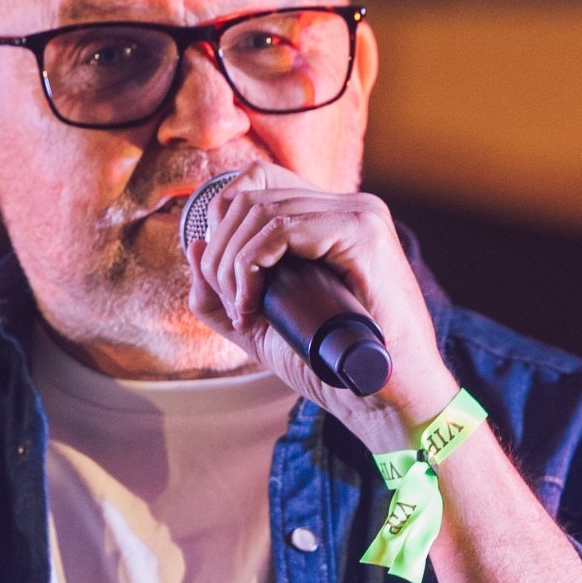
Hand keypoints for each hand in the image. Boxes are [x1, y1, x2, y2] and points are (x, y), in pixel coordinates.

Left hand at [185, 161, 456, 433]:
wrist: (388, 400)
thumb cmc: (335, 367)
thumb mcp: (263, 328)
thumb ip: (224, 294)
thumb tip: (193, 244)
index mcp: (333, 216)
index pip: (258, 182)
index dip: (222, 220)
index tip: (223, 278)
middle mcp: (350, 205)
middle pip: (250, 196)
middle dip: (220, 252)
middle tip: (233, 305)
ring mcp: (359, 215)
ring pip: (259, 211)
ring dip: (231, 265)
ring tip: (244, 310)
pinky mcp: (363, 234)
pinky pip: (281, 230)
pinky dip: (251, 266)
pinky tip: (254, 305)